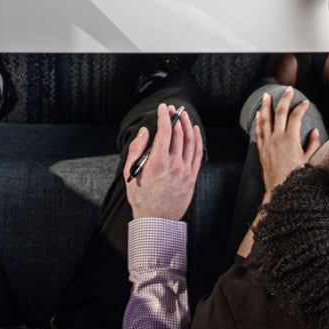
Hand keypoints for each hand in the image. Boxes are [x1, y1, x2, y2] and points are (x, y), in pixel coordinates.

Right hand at [123, 103, 203, 220]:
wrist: (156, 220)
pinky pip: (198, 153)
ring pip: (190, 141)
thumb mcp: (131, 173)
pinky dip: (197, 139)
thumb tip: (144, 132)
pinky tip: (195, 131)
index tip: (162, 108)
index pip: (165, 131)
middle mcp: (174, 165)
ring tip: (183, 115)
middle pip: (178, 133)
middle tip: (172, 109)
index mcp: (158, 163)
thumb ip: (136, 149)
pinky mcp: (192, 177)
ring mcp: (185, 171)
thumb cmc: (141, 198)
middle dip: (175, 117)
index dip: (164, 116)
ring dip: (187, 125)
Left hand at [255, 87, 320, 196]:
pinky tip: (258, 114)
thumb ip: (313, 144)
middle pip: (280, 112)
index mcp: (291, 139)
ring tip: (266, 95)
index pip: (296, 117)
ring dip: (266, 106)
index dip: (301, 108)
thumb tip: (314, 131)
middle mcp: (277, 138)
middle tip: (288, 89)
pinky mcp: (262, 149)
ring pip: (266, 119)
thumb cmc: (296, 176)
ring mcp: (268, 143)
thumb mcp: (309, 160)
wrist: (280, 189)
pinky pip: (259, 131)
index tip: (306, 102)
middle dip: (285, 99)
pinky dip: (258, 121)